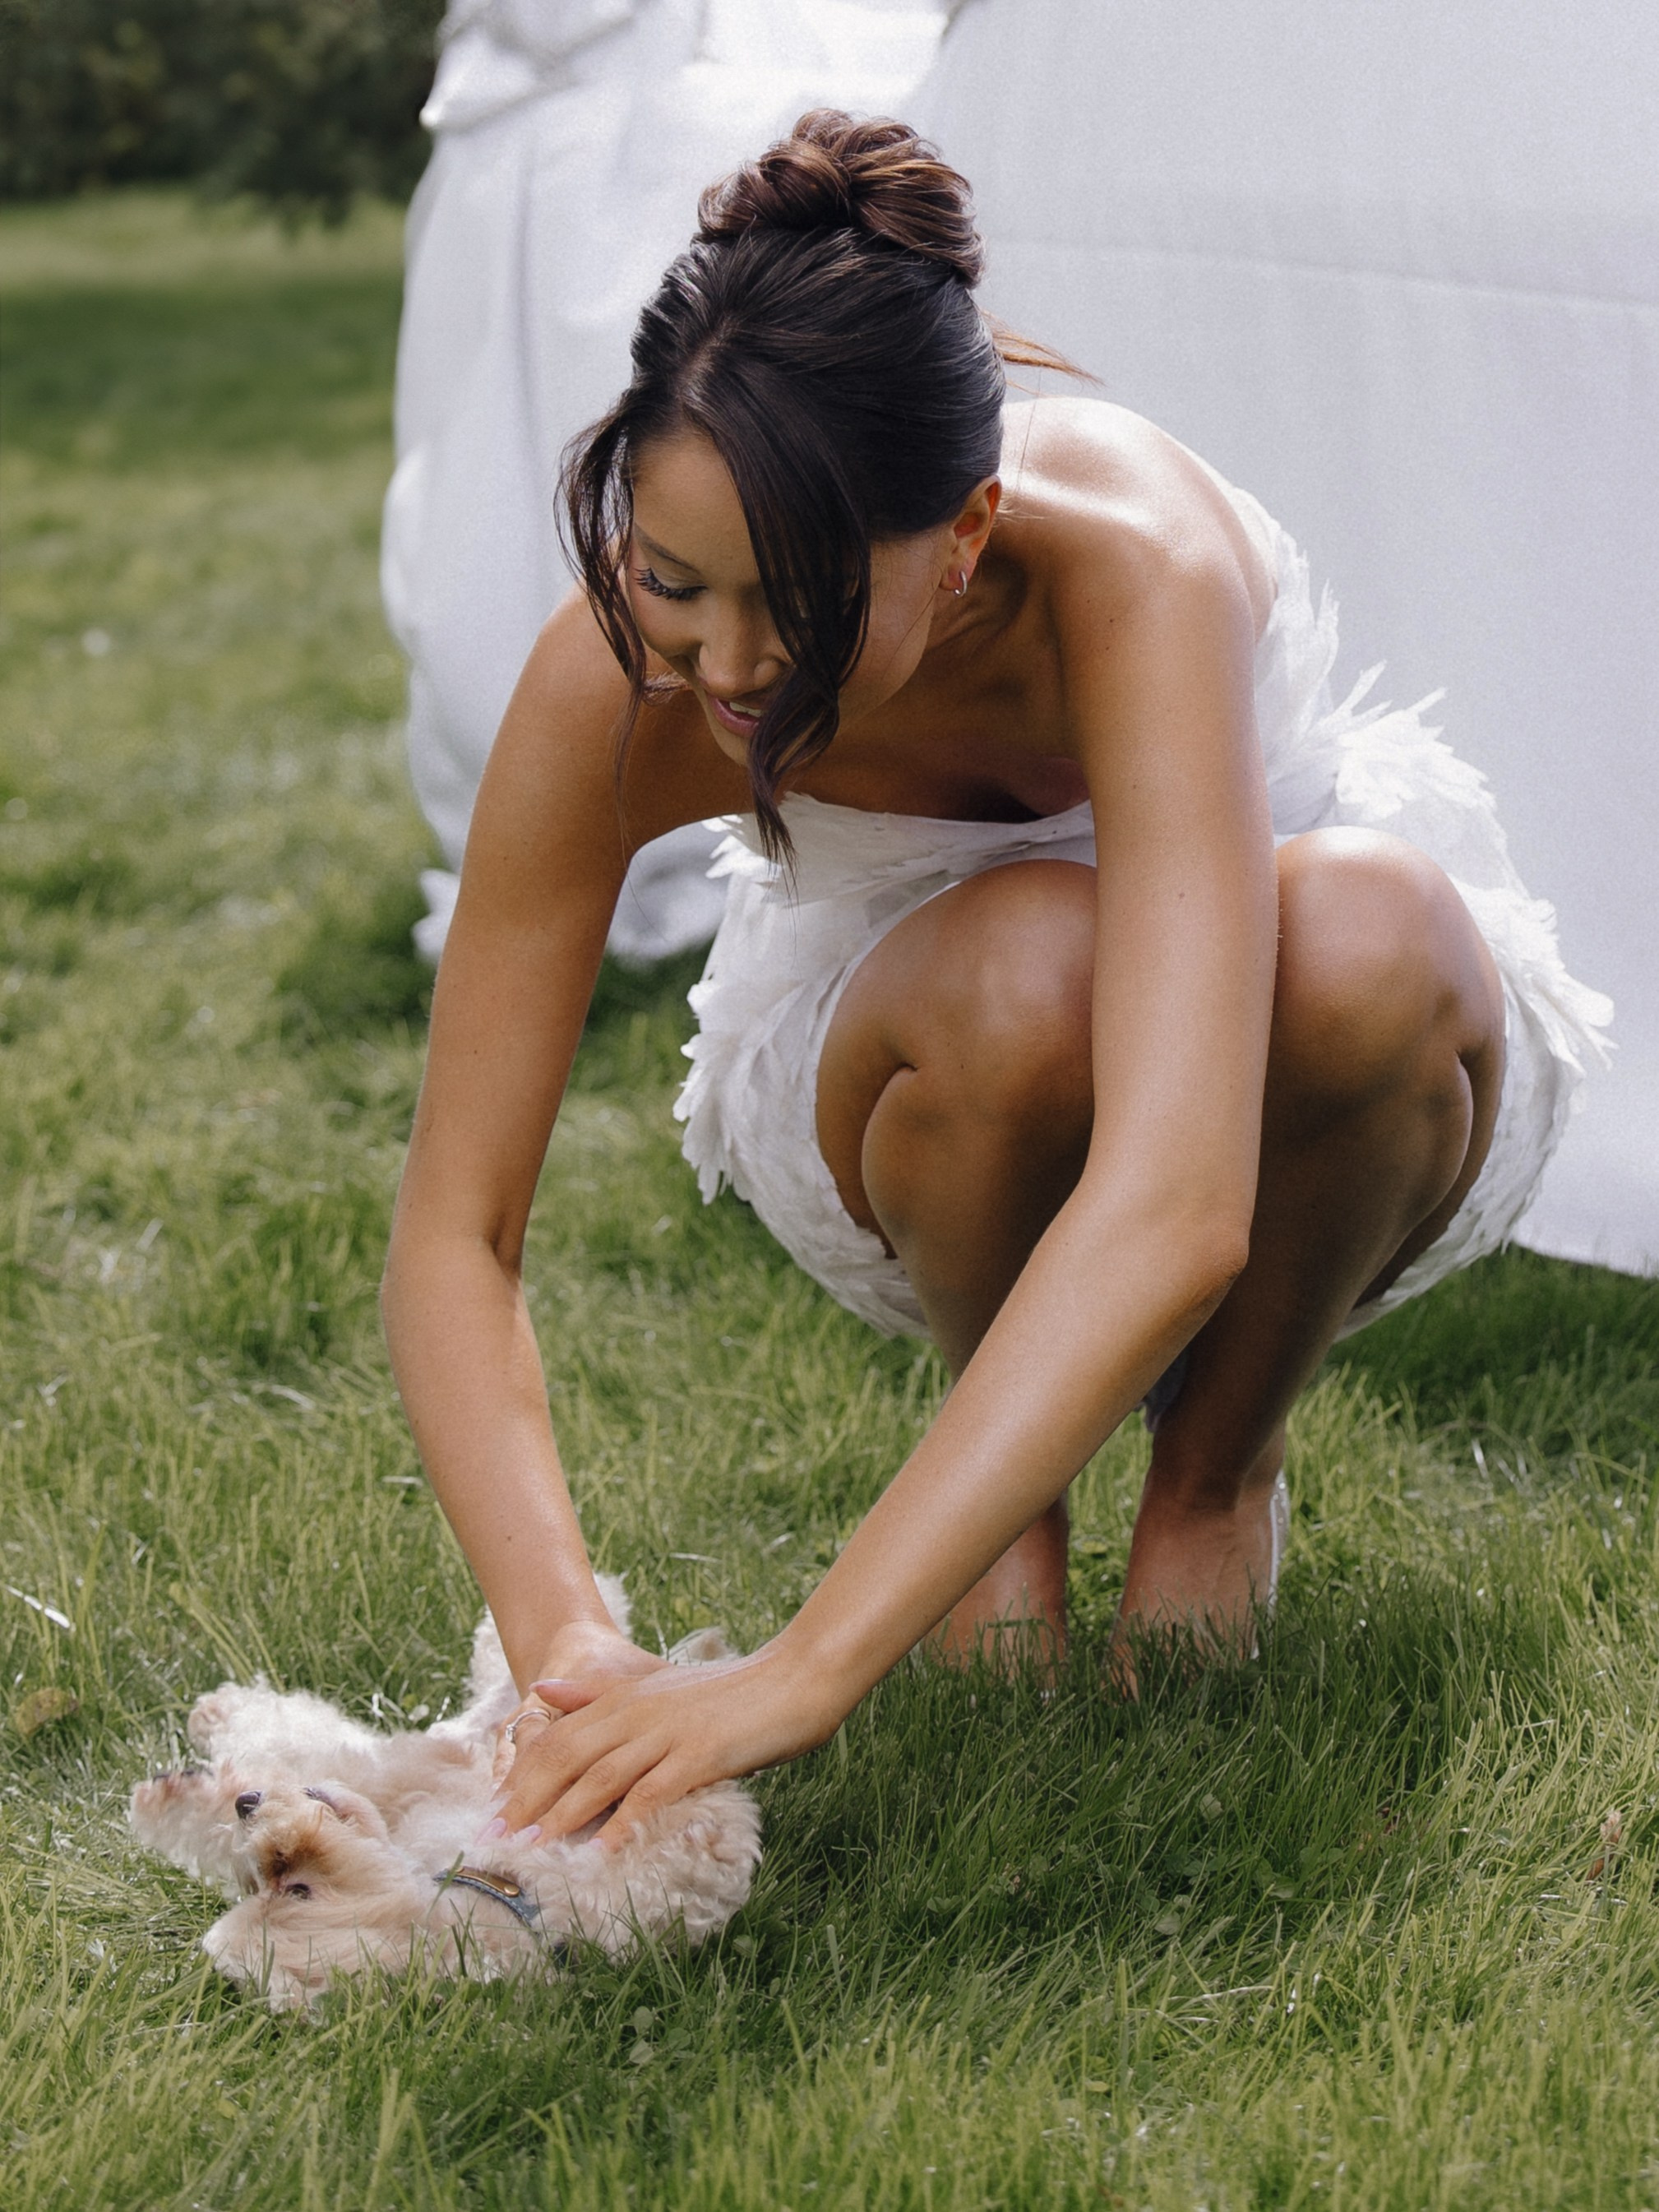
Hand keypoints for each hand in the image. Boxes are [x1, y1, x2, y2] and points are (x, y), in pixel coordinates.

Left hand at [486, 1639, 844, 1847]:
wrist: (795, 1679)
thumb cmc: (730, 1692)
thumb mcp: (658, 1687)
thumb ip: (598, 1694)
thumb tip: (541, 1690)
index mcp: (625, 1697)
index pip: (557, 1737)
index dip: (521, 1776)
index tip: (494, 1814)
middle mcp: (637, 1712)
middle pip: (566, 1757)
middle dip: (527, 1801)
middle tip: (496, 1843)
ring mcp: (667, 1732)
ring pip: (600, 1777)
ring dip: (562, 1817)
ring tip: (533, 1853)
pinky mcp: (700, 1754)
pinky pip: (651, 1792)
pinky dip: (623, 1823)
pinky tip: (604, 1852)